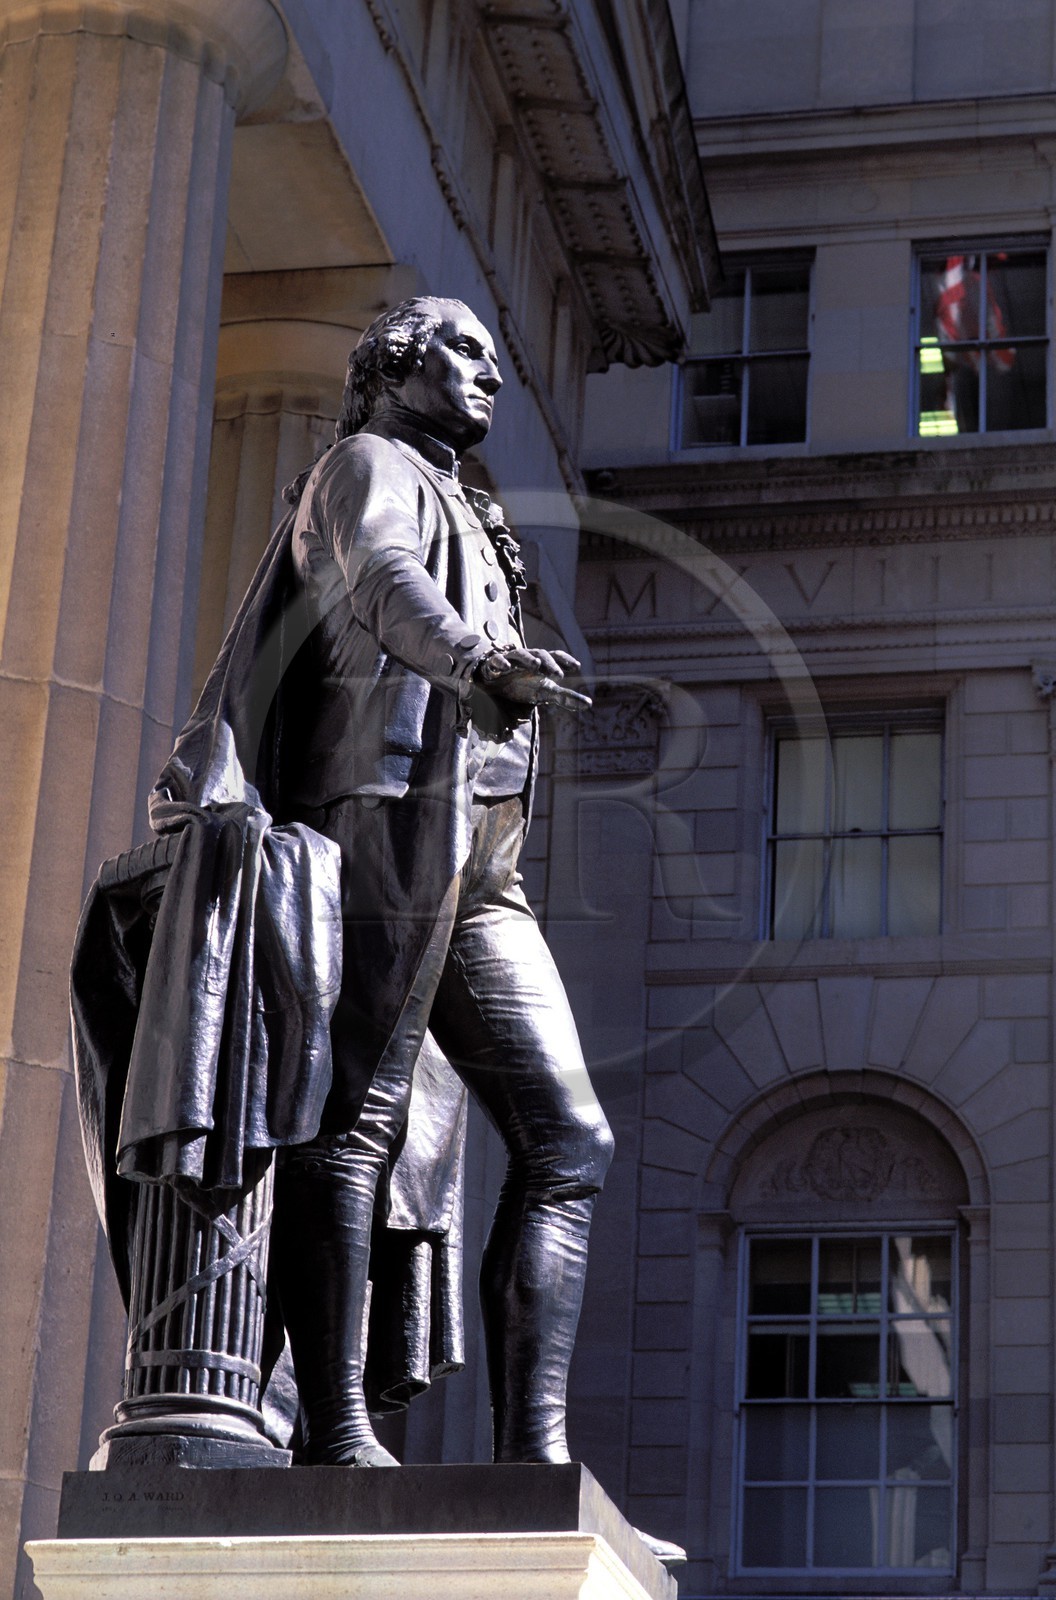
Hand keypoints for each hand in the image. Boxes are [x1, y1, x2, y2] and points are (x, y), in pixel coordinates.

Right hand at [473, 647, 591, 710]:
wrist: (495, 683)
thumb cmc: (523, 685)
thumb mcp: (545, 692)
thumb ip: (565, 698)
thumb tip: (589, 704)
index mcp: (541, 664)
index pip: (555, 656)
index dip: (565, 660)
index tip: (577, 667)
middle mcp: (527, 660)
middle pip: (540, 655)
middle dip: (549, 663)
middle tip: (558, 675)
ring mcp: (511, 661)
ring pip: (520, 654)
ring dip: (528, 658)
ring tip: (536, 666)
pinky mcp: (493, 665)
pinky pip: (496, 661)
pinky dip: (501, 662)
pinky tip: (506, 668)